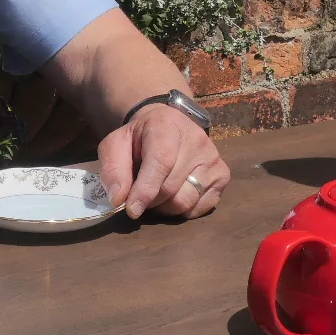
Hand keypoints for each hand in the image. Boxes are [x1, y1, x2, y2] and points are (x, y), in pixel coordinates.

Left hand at [98, 102, 228, 219]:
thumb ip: (113, 170)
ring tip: (156, 194)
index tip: (132, 210)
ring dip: (164, 207)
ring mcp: (213, 158)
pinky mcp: (222, 175)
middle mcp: (196, 140)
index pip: (161, 161)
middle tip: (138, 196)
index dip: (146, 188)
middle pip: (170, 187)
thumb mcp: (116, 144)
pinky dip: (183, 210)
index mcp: (166, 126)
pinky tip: (174, 195)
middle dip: (149, 200)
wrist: (168, 124)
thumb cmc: (140, 138)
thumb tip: (119, 200)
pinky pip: (200, 208)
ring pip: (185, 201)